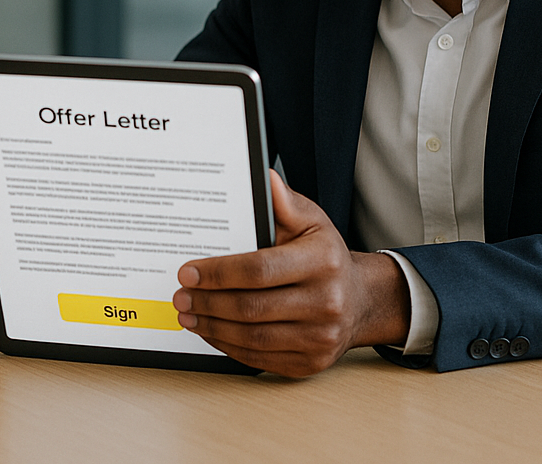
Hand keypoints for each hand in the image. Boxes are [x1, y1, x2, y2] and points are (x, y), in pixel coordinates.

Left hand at [172, 170, 410, 375]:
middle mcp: (326, 302)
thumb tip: (266, 178)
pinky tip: (212, 331)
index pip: (259, 269)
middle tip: (181, 296)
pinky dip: (230, 346)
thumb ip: (285, 202)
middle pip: (252, 307)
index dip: (219, 273)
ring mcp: (320, 337)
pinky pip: (261, 358)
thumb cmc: (327, 255)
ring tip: (188, 314)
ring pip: (254, 338)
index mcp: (322, 262)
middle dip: (208, 302)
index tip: (189, 272)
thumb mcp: (312, 221)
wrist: (360, 300)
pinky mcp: (311, 363)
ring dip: (213, 327)